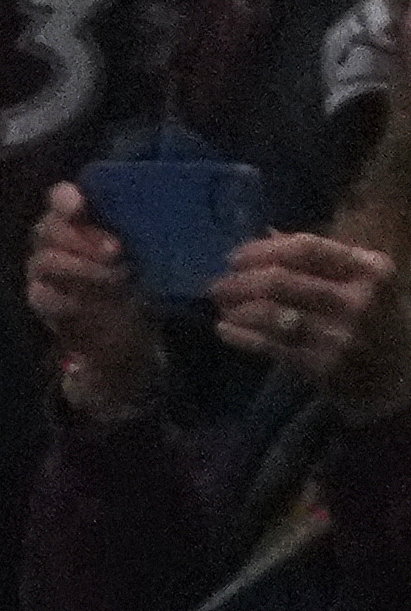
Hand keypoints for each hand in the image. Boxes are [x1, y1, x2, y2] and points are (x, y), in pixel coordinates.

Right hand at [31, 183, 165, 425]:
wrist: (127, 326)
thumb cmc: (139, 275)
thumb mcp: (148, 248)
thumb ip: (142, 228)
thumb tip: (163, 211)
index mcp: (78, 216)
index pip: (59, 198)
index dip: (65, 199)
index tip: (80, 206)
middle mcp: (53, 238)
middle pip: (50, 228)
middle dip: (84, 238)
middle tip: (117, 250)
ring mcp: (41, 269)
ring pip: (46, 261)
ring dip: (81, 268)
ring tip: (116, 277)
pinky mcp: (39, 299)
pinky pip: (43, 296)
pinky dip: (69, 299)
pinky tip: (92, 302)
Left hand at [212, 229, 407, 414]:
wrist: (399, 374)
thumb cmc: (377, 318)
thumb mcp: (365, 281)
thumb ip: (323, 260)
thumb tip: (267, 236)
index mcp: (370, 269)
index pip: (307, 248)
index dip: (263, 250)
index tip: (235, 256)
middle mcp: (356, 299)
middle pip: (281, 280)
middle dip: (241, 281)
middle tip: (216, 284)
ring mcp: (337, 335)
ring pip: (270, 314)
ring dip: (237, 308)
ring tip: (220, 305)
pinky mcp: (319, 365)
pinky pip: (268, 345)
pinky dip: (241, 335)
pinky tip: (224, 329)